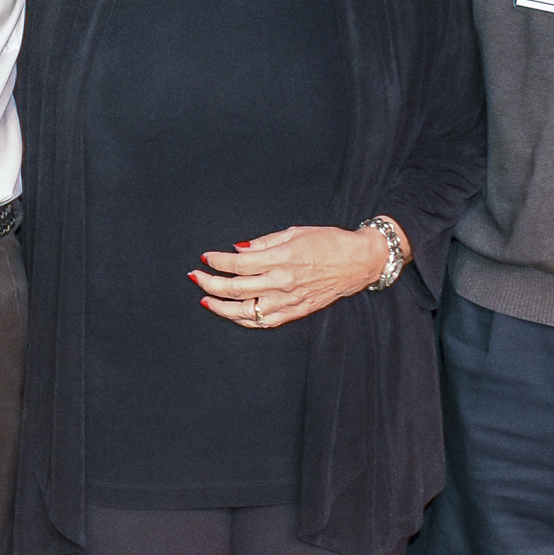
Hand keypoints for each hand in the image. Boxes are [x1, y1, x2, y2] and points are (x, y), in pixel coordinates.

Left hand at [190, 224, 389, 328]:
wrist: (358, 262)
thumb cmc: (328, 241)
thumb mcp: (294, 232)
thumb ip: (264, 242)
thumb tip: (237, 250)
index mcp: (281, 259)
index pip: (238, 264)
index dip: (217, 262)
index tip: (205, 258)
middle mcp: (282, 282)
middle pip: (236, 288)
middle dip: (210, 283)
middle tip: (195, 277)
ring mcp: (289, 301)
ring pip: (246, 311)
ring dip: (221, 307)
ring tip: (206, 299)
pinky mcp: (296, 312)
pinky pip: (264, 322)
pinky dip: (244, 320)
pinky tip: (232, 314)